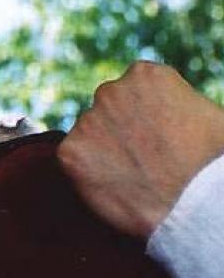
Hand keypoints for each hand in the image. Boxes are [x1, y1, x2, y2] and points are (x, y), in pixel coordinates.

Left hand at [59, 62, 223, 238]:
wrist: (196, 203)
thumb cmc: (212, 162)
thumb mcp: (208, 115)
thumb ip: (178, 102)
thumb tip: (174, 110)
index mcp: (145, 74)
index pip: (132, 91)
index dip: (143, 118)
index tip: (156, 138)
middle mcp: (110, 90)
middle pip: (106, 111)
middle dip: (119, 131)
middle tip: (141, 161)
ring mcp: (87, 121)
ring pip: (88, 136)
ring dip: (102, 153)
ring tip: (132, 177)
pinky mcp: (69, 152)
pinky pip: (72, 162)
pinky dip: (86, 175)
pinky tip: (114, 187)